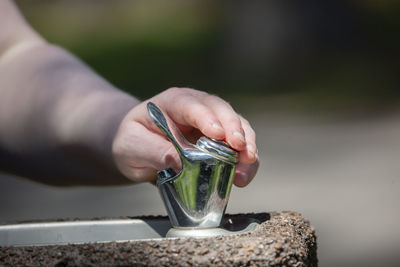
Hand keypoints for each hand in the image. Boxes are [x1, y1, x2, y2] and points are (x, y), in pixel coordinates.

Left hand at [112, 87, 258, 186]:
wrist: (139, 148)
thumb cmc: (133, 141)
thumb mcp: (131, 146)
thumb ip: (151, 150)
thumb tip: (176, 161)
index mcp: (173, 102)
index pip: (191, 104)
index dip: (207, 117)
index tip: (217, 134)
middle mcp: (197, 108)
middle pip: (222, 111)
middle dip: (234, 129)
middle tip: (241, 148)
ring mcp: (212, 123)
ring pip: (237, 126)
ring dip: (246, 145)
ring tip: (248, 164)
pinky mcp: (221, 141)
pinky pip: (238, 148)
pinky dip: (244, 161)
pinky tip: (243, 175)